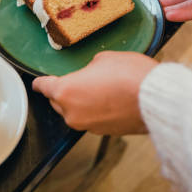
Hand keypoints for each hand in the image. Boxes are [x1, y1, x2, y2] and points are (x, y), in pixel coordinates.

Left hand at [32, 51, 157, 134]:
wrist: (154, 100)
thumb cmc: (130, 76)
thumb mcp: (103, 58)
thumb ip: (88, 68)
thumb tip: (90, 74)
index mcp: (65, 91)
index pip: (43, 86)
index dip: (40, 82)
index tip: (37, 83)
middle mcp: (71, 112)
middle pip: (58, 101)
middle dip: (65, 91)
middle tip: (79, 79)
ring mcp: (87, 125)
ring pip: (75, 111)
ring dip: (81, 101)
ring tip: (100, 88)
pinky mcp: (103, 132)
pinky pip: (91, 119)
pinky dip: (95, 110)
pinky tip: (110, 99)